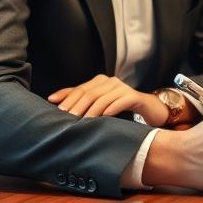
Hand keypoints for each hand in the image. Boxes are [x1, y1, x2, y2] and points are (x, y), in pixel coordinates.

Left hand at [48, 74, 166, 125]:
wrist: (148, 108)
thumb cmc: (120, 107)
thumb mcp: (100, 103)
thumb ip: (81, 101)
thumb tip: (54, 102)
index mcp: (100, 81)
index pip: (80, 88)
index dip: (67, 97)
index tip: (56, 107)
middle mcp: (110, 81)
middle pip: (90, 93)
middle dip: (77, 105)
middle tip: (68, 117)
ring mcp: (123, 88)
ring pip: (103, 98)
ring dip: (91, 111)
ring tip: (83, 121)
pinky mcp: (134, 96)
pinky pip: (120, 101)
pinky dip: (111, 108)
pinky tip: (105, 116)